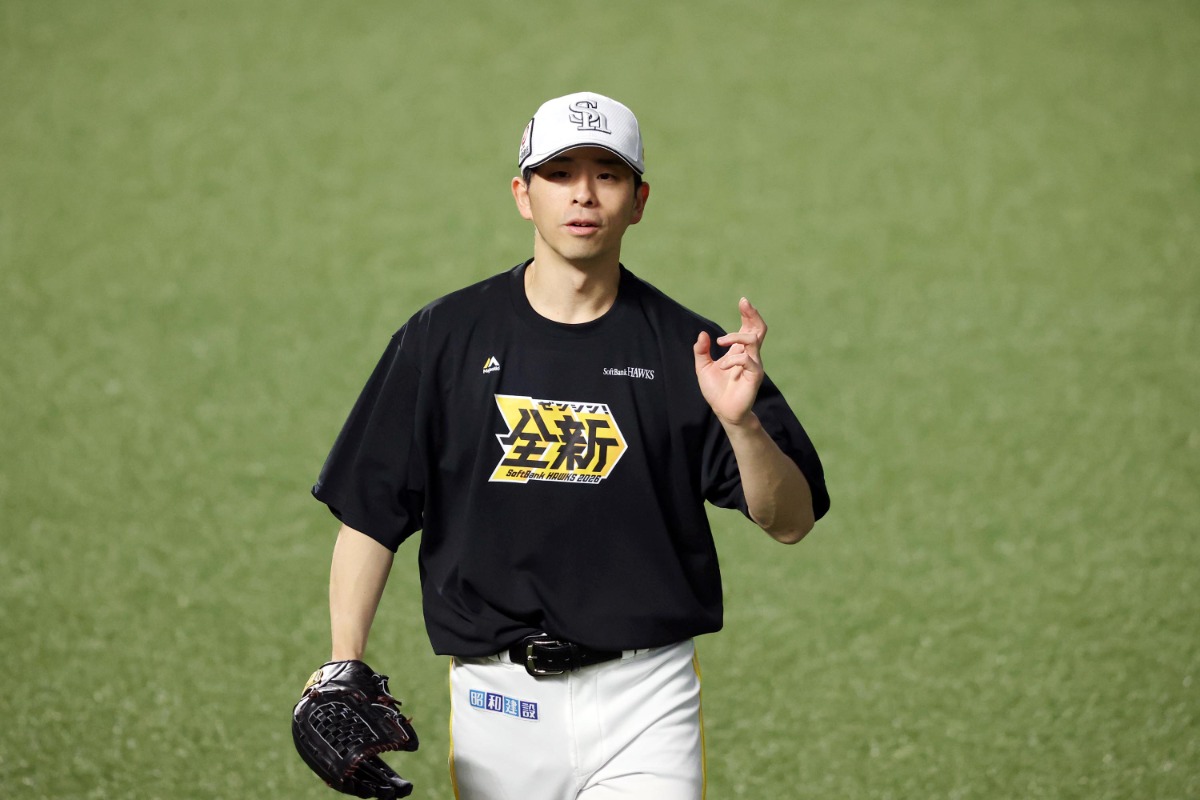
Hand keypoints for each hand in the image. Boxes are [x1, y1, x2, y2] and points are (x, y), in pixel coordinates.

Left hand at [693, 297, 766, 425]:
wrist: (723, 411)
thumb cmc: (716, 390)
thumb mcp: (703, 367)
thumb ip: (701, 351)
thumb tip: (702, 334)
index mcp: (739, 351)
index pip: (749, 328)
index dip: (748, 314)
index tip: (743, 301)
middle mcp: (750, 355)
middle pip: (759, 329)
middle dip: (753, 314)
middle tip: (744, 303)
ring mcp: (754, 365)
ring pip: (753, 340)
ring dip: (735, 337)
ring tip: (719, 342)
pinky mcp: (754, 376)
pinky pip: (748, 360)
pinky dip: (732, 360)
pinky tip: (723, 367)